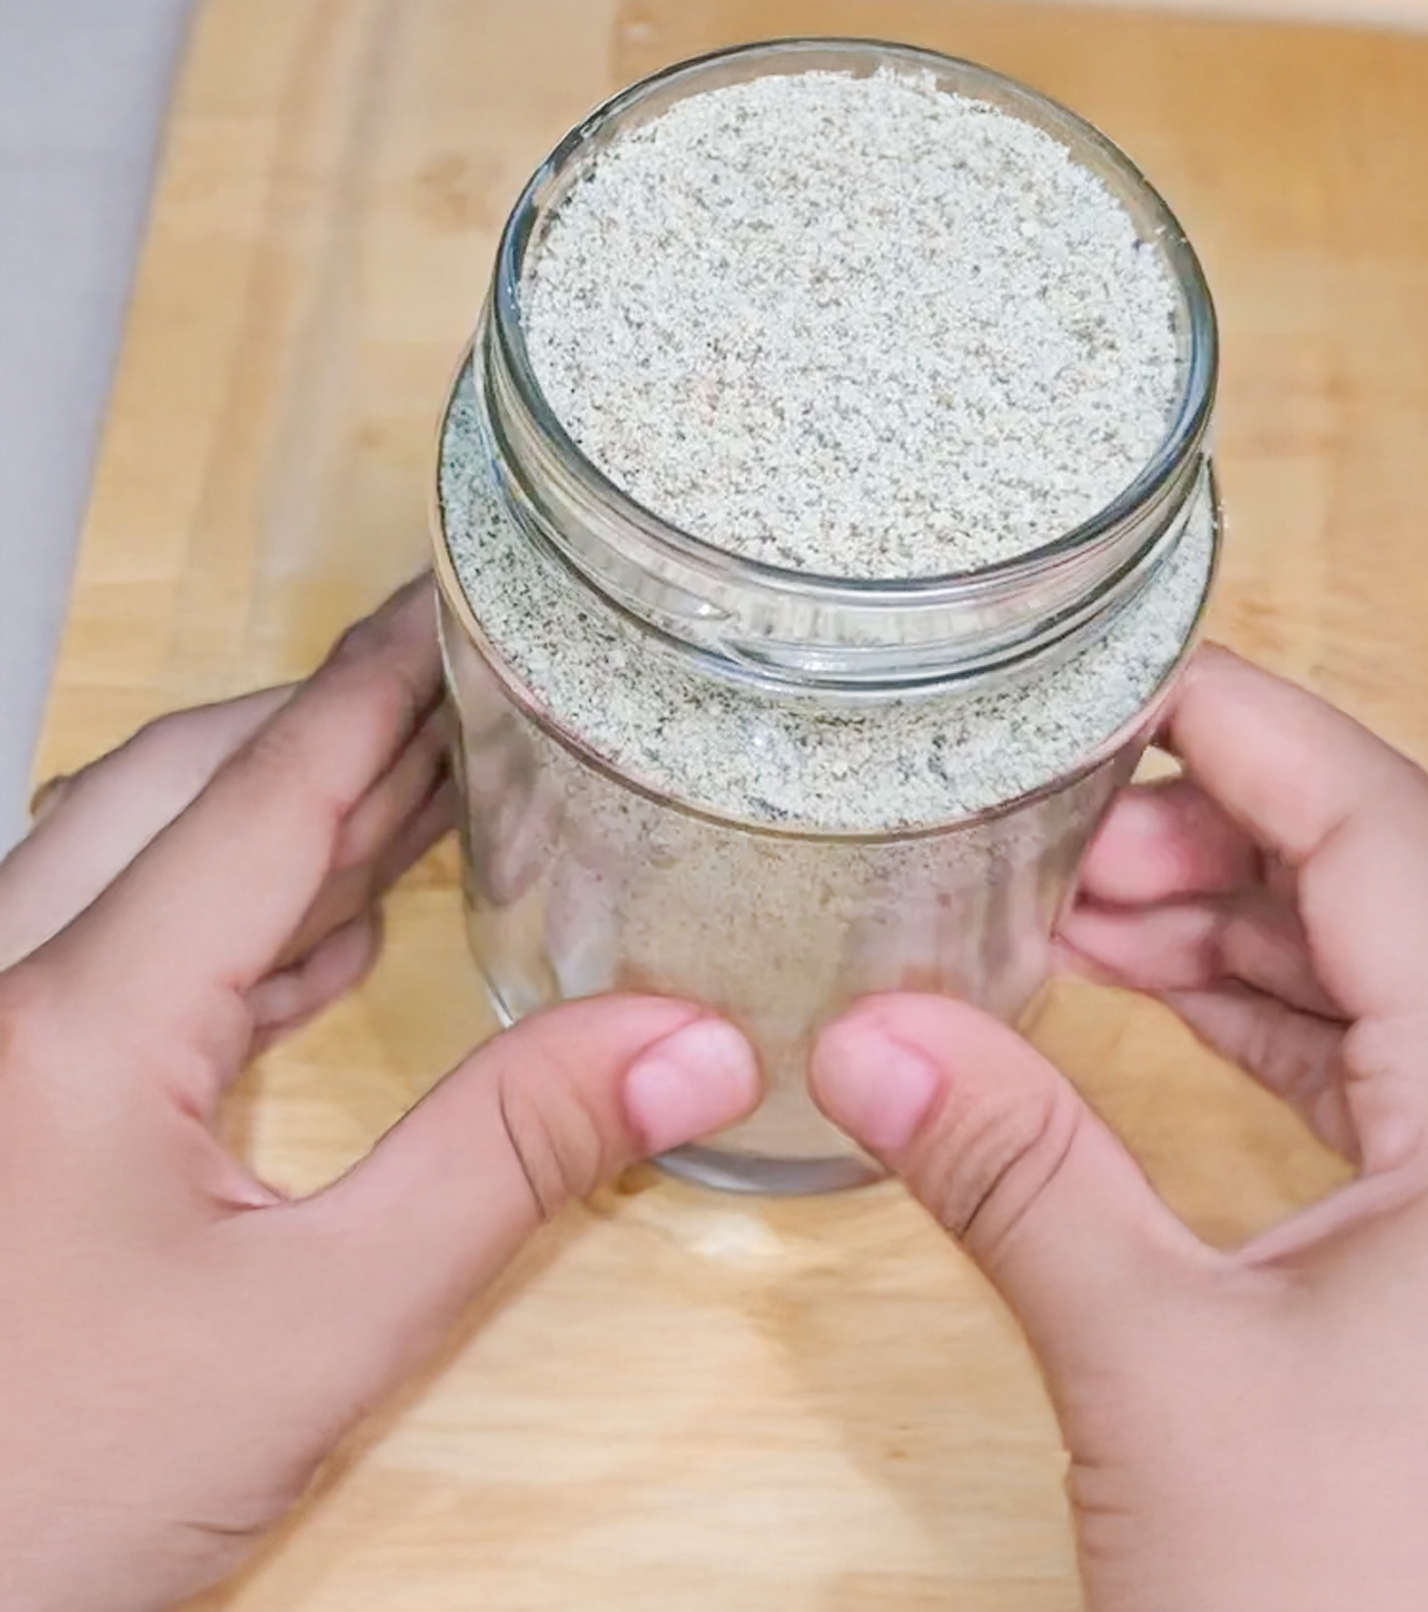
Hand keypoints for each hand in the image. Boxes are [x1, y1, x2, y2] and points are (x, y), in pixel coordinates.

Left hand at [0, 582, 759, 1611]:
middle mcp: (1, 991)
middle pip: (176, 784)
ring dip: (277, 818)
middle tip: (477, 696)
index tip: (465, 591)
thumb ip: (508, 1165)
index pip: (268, 789)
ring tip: (432, 800)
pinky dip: (222, 919)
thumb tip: (698, 1043)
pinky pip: (98, 949)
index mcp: (79, 1015)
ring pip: (121, 858)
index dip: (382, 681)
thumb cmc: (49, 1496)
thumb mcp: (314, 1334)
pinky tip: (319, 947)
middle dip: (332, 727)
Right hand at [811, 646, 1427, 1611]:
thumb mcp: (1138, 1363)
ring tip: (1090, 900)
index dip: (1259, 737)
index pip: (1394, 853)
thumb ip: (1005, 1165)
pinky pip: (1382, 1068)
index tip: (1132, 677)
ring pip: (1415, 973)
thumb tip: (860, 1023)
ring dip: (1257, 914)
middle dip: (1270, 818)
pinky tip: (1146, 993)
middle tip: (1107, 812)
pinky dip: (1265, 1008)